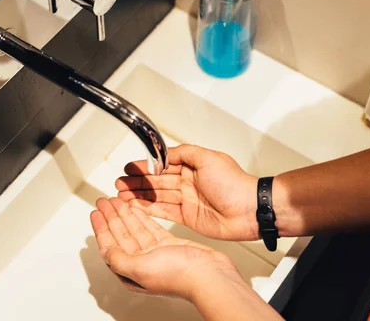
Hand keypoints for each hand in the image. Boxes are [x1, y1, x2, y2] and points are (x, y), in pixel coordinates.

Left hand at [90, 197, 239, 299]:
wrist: (209, 275)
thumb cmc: (180, 276)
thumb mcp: (141, 268)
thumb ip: (119, 259)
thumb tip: (105, 252)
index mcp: (131, 273)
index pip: (110, 246)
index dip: (101, 228)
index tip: (95, 213)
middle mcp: (142, 263)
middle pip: (121, 235)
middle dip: (110, 217)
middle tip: (103, 201)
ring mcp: (156, 253)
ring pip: (135, 229)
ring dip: (124, 213)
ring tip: (115, 199)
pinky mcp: (169, 244)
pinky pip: (150, 227)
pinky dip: (141, 216)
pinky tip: (135, 207)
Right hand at [116, 144, 258, 240]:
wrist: (249, 210)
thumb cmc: (234, 184)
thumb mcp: (208, 158)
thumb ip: (185, 152)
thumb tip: (166, 151)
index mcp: (193, 166)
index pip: (162, 164)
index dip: (144, 166)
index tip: (129, 167)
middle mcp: (188, 182)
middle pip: (156, 181)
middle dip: (137, 182)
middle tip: (119, 183)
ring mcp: (187, 200)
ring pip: (157, 196)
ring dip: (139, 195)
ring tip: (121, 196)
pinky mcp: (188, 217)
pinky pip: (164, 212)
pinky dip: (149, 209)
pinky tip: (136, 207)